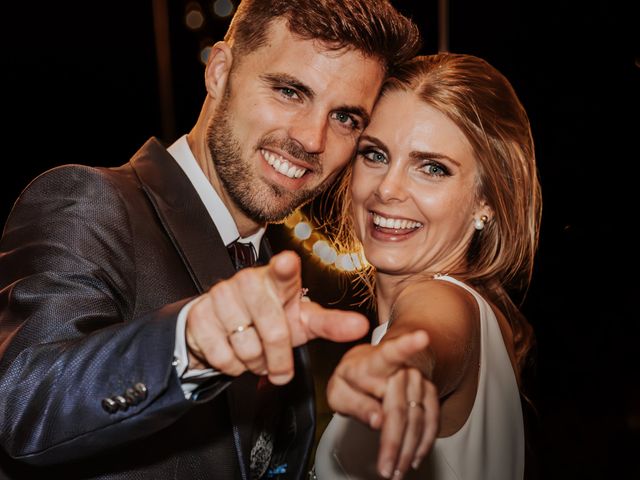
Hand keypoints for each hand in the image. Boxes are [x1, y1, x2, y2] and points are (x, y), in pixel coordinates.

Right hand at [185, 250, 368, 384]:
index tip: (288, 262)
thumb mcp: (302, 322)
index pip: (283, 271)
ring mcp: (221, 296)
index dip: (285, 268)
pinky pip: (223, 355)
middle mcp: (249, 281)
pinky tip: (233, 352)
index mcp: (278, 280)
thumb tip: (362, 326)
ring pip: (247, 347)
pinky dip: (232, 365)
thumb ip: (331, 324)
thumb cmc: (271, 319)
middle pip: (274, 331)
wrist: (225, 327)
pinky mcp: (199, 315)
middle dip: (279, 359)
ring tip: (255, 353)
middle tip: (279, 366)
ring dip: (255, 363)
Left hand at [326, 331, 438, 478]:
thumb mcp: (339, 387)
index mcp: (375, 361)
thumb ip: (353, 403)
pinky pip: (432, 420)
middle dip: (394, 443)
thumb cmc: (354, 376)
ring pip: (418, 419)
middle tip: (386, 469)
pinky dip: (424, 442)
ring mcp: (418, 380)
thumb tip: (376, 420)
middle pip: (400, 408)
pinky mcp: (429, 392)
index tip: (421, 337)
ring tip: (396, 471)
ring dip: (409, 449)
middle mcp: (401, 368)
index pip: (390, 352)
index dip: (406, 345)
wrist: (377, 363)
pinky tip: (414, 458)